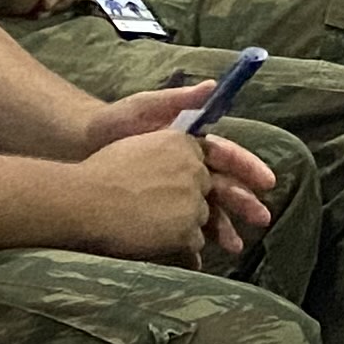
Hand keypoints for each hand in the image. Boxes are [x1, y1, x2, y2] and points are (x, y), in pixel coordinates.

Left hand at [70, 102, 277, 265]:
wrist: (76, 146)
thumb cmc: (114, 122)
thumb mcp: (146, 106)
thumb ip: (179, 99)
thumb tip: (212, 85)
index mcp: (190, 144)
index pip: (226, 156)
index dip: (248, 168)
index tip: (267, 182)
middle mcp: (186, 168)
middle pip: (222, 186)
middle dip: (243, 203)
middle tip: (262, 219)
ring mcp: (171, 190)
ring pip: (204, 210)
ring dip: (223, 227)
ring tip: (235, 247)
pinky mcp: (154, 209)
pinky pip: (177, 226)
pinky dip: (190, 242)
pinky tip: (198, 257)